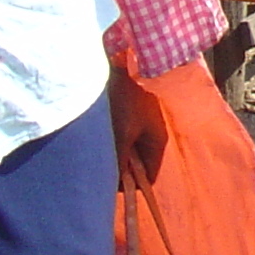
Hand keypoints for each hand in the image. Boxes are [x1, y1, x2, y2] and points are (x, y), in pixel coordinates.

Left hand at [106, 59, 167, 182]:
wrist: (120, 67)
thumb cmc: (125, 101)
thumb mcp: (121, 135)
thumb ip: (120, 161)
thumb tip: (118, 185)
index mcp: (158, 141)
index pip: (149, 176)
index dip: (132, 186)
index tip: (111, 187)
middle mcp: (153, 135)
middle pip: (138, 165)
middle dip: (121, 171)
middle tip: (100, 169)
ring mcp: (142, 126)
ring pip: (128, 152)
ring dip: (114, 156)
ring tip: (96, 153)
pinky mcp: (131, 118)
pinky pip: (122, 140)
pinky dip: (110, 144)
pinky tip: (97, 139)